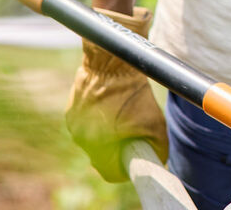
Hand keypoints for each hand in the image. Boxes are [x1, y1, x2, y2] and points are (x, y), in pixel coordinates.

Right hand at [65, 7, 168, 182]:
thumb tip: (159, 159)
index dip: (126, 169)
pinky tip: (110, 104)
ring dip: (107, 131)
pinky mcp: (71, 110)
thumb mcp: (154, 121)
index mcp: (99, 145)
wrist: (112, 60)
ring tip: (122, 114)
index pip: (111, 171)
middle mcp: (82, 138)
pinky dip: (98, 117)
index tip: (135, 160)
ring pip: (93, 137)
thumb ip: (158, 146)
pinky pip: (86, 122)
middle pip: (101, 155)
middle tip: (132, 136)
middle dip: (118, 148)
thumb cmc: (134, 90)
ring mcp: (74, 124)